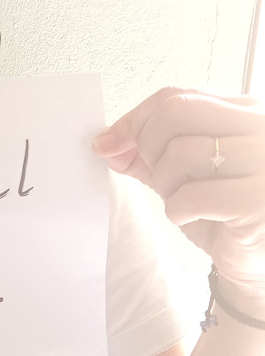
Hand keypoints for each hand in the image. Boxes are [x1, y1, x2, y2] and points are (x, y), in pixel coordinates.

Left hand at [93, 88, 264, 291]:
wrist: (255, 258)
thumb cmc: (222, 213)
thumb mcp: (181, 175)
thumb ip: (146, 154)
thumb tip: (106, 143)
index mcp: (244, 112)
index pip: (177, 96)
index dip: (134, 119)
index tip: (109, 143)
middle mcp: (261, 128)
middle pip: (177, 112)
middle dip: (148, 146)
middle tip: (156, 175)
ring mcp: (264, 161)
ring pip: (181, 153)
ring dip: (166, 185)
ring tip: (183, 201)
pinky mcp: (258, 200)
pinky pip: (192, 196)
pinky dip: (178, 210)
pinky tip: (192, 217)